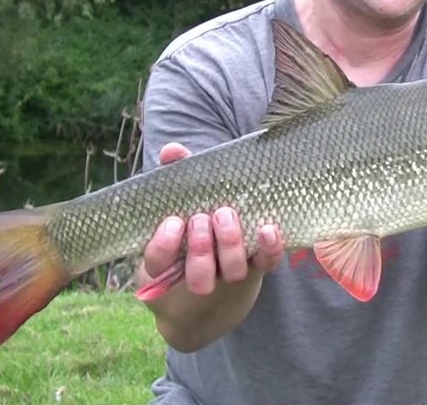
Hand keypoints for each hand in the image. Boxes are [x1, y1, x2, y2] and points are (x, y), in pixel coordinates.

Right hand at [138, 142, 284, 296]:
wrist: (236, 227)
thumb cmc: (200, 206)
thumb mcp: (186, 190)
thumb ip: (177, 171)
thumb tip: (172, 150)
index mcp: (171, 258)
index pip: (157, 264)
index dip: (163, 248)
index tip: (172, 222)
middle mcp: (201, 272)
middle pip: (199, 277)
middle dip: (201, 249)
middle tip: (202, 217)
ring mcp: (232, 270)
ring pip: (231, 272)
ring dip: (229, 246)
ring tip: (226, 214)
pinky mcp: (260, 263)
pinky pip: (267, 262)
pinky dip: (269, 247)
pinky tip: (268, 228)